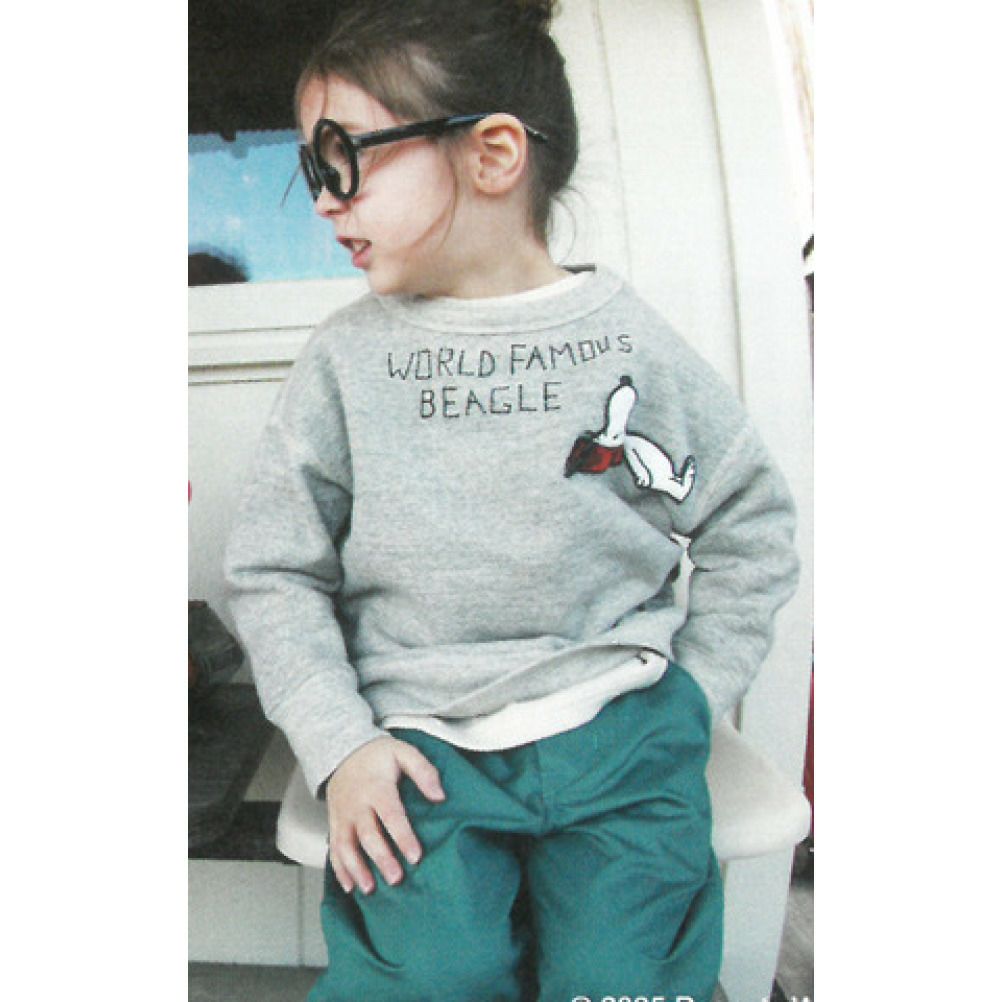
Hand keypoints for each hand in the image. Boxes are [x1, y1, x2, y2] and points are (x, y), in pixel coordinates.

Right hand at [325, 735, 445, 894]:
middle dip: (381, 859)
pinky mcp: (334, 824)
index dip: (403, 837)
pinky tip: (350, 886)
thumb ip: (423, 772)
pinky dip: (340, 870)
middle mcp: (357, 804)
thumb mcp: (404, 752)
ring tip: (370, 888)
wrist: (344, 751)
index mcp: (377, 787)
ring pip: (346, 846)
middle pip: (368, 835)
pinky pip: (334, 849)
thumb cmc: (377, 755)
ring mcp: (343, 816)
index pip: (391, 815)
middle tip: (396, 878)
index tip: (415, 856)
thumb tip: (439, 795)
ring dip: (357, 869)